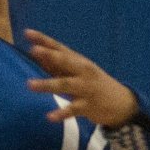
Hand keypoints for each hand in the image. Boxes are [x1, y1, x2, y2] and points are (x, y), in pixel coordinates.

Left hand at [25, 28, 139, 127]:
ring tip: (29, 85)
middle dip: (50, 55)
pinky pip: (73, 109)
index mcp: (78, 60)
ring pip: (65, 85)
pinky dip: (62, 113)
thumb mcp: (77, 70)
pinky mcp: (88, 106)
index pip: (59, 47)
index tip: (28, 33)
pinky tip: (49, 116)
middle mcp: (82, 71)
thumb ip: (56, 63)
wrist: (121, 102)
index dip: (44, 40)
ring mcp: (86, 88)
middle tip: (34, 50)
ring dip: (47, 84)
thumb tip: (34, 52)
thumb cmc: (92, 83)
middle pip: (65, 61)